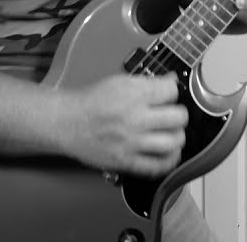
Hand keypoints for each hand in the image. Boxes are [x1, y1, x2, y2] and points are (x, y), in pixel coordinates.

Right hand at [58, 73, 188, 176]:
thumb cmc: (93, 101)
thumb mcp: (120, 82)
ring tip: (170, 134)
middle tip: (171, 116)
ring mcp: (131, 142)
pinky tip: (168, 154)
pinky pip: (157, 166)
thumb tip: (172, 79)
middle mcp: (135, 119)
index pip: (172, 91)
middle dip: (179, 115)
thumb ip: (148, 82)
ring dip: (176, 137)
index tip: (167, 96)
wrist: (67, 123)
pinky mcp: (126, 162)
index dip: (172, 92)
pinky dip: (168, 161)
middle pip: (178, 118)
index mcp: (134, 95)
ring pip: (173, 143)